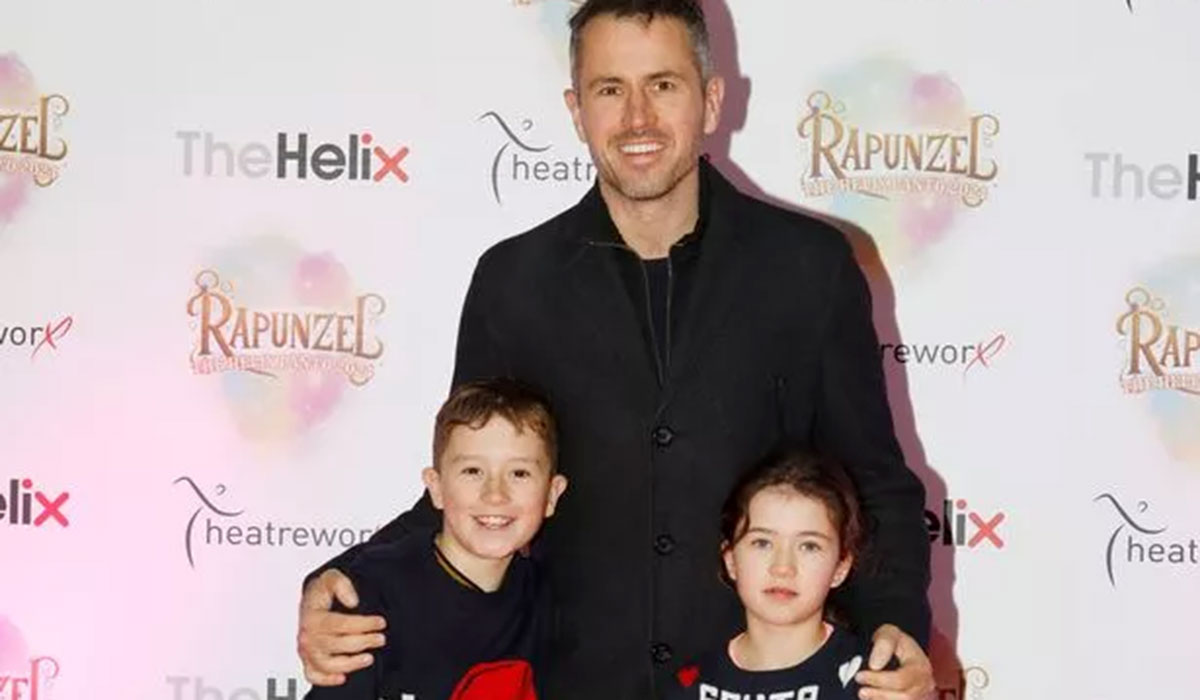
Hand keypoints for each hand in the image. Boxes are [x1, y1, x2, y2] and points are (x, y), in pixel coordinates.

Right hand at [297, 569, 386, 685]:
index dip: (363, 624)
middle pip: (337, 645)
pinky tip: (343, 677)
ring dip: (350, 664)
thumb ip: (341, 584)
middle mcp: (307, 636)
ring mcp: (307, 651)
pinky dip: (327, 679)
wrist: (311, 602)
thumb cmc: (321, 592)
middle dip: (363, 642)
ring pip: (328, 664)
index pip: (340, 624)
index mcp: (312, 617)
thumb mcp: (331, 578)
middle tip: (381, 638)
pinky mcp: (309, 661)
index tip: (380, 622)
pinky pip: (314, 676)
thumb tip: (353, 601)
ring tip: (369, 658)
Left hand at [854, 624, 933, 699]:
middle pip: (905, 697)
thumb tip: (875, 665)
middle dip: (880, 694)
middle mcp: (924, 684)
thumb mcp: (889, 633)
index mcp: (921, 666)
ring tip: (863, 694)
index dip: (879, 680)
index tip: (859, 675)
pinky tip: (871, 699)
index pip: (901, 679)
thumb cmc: (894, 641)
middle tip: (860, 690)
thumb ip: (884, 644)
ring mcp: (920, 695)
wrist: (898, 650)